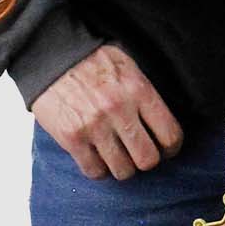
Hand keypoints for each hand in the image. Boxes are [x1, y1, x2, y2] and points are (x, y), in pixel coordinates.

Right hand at [31, 42, 184, 181]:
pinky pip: (94, 171)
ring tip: (118, 156)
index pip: (169, 134)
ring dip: (122, 167)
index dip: (171, 147)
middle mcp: (119, 110)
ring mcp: (95, 126)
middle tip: (139, 153)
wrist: (53, 54)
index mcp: (138, 90)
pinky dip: (98, 169)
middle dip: (146, 160)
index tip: (165, 148)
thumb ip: (144, 94)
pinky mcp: (72, 138)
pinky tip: (97, 156)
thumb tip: (160, 124)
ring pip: (122, 170)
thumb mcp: (128, 66)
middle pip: (148, 159)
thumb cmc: (93, 60)